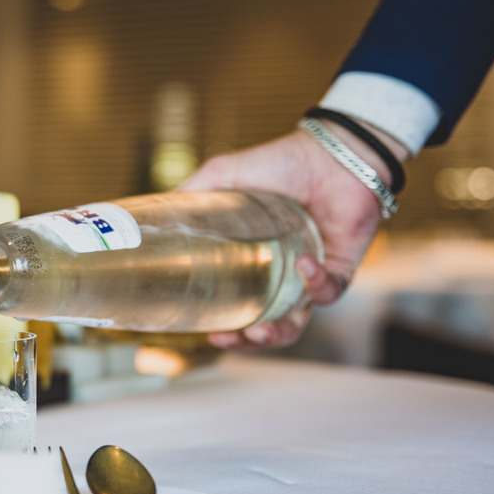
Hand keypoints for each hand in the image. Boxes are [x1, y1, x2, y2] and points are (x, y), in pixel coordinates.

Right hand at [180, 127, 388, 349]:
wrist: (332, 151)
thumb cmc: (280, 161)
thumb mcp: (221, 175)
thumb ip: (188, 195)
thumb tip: (152, 215)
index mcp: (254, 260)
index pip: (238, 304)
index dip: (225, 326)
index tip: (208, 333)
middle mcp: (282, 274)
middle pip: (266, 324)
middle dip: (248, 343)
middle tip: (230, 339)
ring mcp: (312, 274)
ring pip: (297, 322)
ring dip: (278, 333)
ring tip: (262, 330)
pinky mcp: (341, 268)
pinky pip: (329, 292)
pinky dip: (315, 284)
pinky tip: (303, 265)